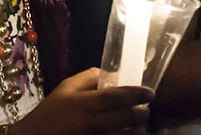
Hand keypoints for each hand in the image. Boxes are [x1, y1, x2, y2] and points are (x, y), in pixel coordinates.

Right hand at [8, 68, 153, 134]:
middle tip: (146, 109)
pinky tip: (123, 130)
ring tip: (136, 122)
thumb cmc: (50, 112)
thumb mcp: (65, 88)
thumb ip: (89, 77)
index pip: (114, 97)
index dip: (135, 94)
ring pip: (122, 134)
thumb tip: (113, 73)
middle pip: (124, 119)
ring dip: (133, 128)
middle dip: (141, 114)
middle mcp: (89, 123)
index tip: (150, 93)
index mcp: (83, 104)